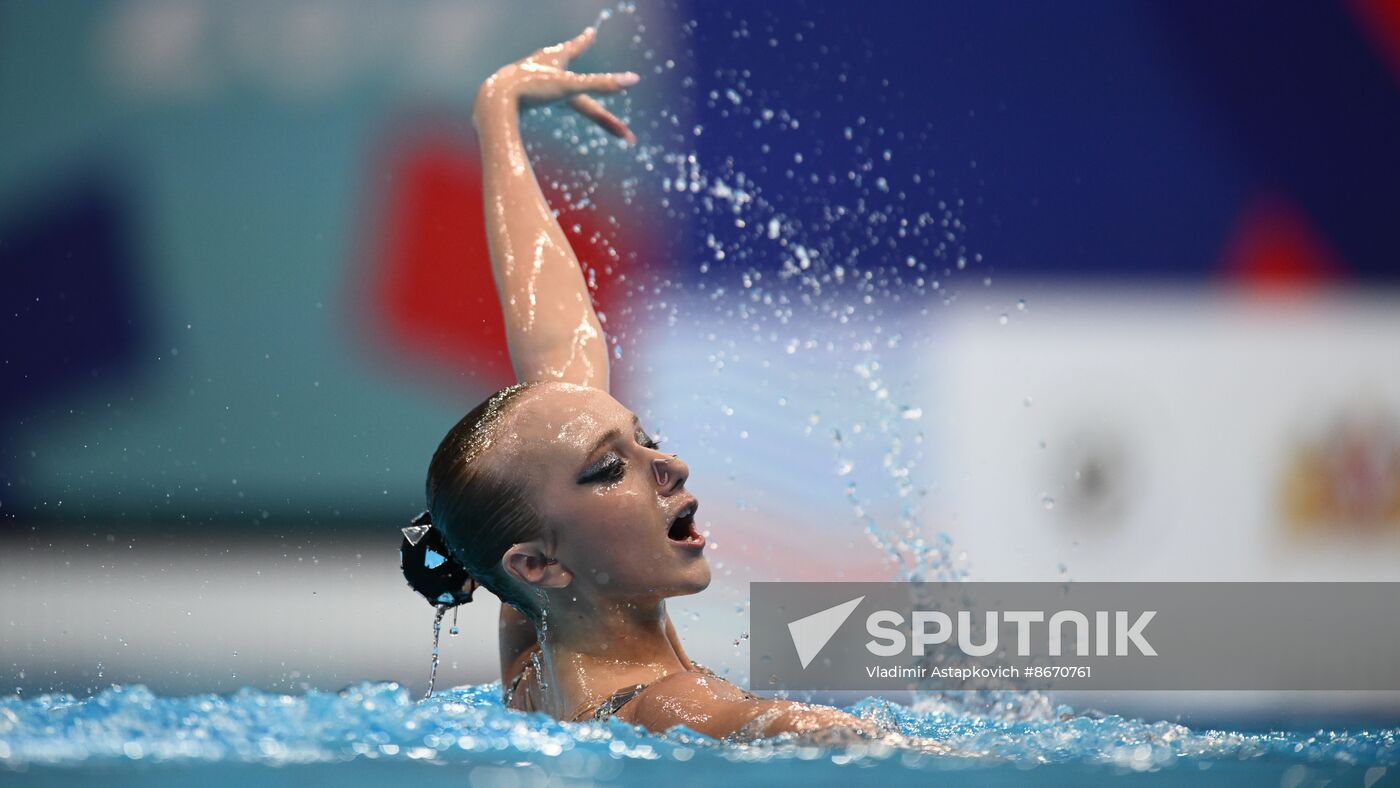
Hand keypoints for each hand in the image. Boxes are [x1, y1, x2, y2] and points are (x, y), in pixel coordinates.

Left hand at [474, 26, 638, 143]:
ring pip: (543, 69)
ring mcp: (525, 76)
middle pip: (560, 55)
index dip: (585, 40)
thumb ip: (602, 85)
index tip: (590, 31)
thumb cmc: (535, 90)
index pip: (576, 46)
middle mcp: (540, 63)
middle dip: (571, 51)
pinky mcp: (514, 92)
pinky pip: (529, 87)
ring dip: (551, 67)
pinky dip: (535, 88)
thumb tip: (634, 79)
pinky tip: (528, 94)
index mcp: (555, 58)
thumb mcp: (573, 88)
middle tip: (579, 42)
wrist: (497, 99)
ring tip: (551, 66)